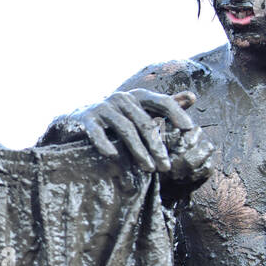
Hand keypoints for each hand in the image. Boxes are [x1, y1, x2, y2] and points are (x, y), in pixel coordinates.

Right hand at [41, 90, 212, 178]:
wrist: (73, 122)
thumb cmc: (113, 119)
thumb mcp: (139, 111)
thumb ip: (164, 106)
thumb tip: (192, 97)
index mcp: (136, 96)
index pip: (161, 101)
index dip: (176, 113)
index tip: (189, 129)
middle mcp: (121, 98)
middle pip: (144, 122)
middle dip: (157, 146)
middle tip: (166, 167)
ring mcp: (102, 107)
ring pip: (126, 129)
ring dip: (139, 151)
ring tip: (148, 169)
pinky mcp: (86, 118)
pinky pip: (97, 132)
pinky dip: (105, 143)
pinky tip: (112, 155)